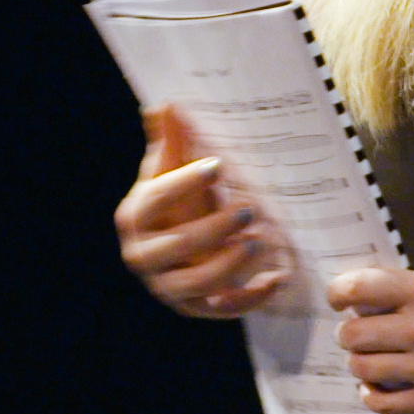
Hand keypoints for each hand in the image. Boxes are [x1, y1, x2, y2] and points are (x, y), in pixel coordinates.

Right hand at [114, 107, 289, 317]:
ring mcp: (168, 286)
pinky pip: (224, 308)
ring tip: (260, 241)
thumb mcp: (173, 170)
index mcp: (135, 216)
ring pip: (197, 282)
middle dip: (213, 228)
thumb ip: (171, 141)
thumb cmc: (179, 201)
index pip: (156, 199)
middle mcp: (144, 255)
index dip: (185, 182)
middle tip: (250, 209)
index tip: (218, 165)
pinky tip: (278, 278)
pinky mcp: (196, 307)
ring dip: (230, 263)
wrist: (182, 245)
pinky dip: (252, 297)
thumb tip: (165, 106)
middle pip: (176, 245)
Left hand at [326, 268, 413, 413]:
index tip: (339, 298)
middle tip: (359, 332)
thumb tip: (364, 301)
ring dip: (359, 361)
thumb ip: (409, 290)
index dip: (338, 292)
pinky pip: (383, 403)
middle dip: (349, 331)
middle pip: (351, 334)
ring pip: (361, 368)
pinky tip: (375, 386)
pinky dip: (371, 394)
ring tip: (370, 357)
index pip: (357, 289)